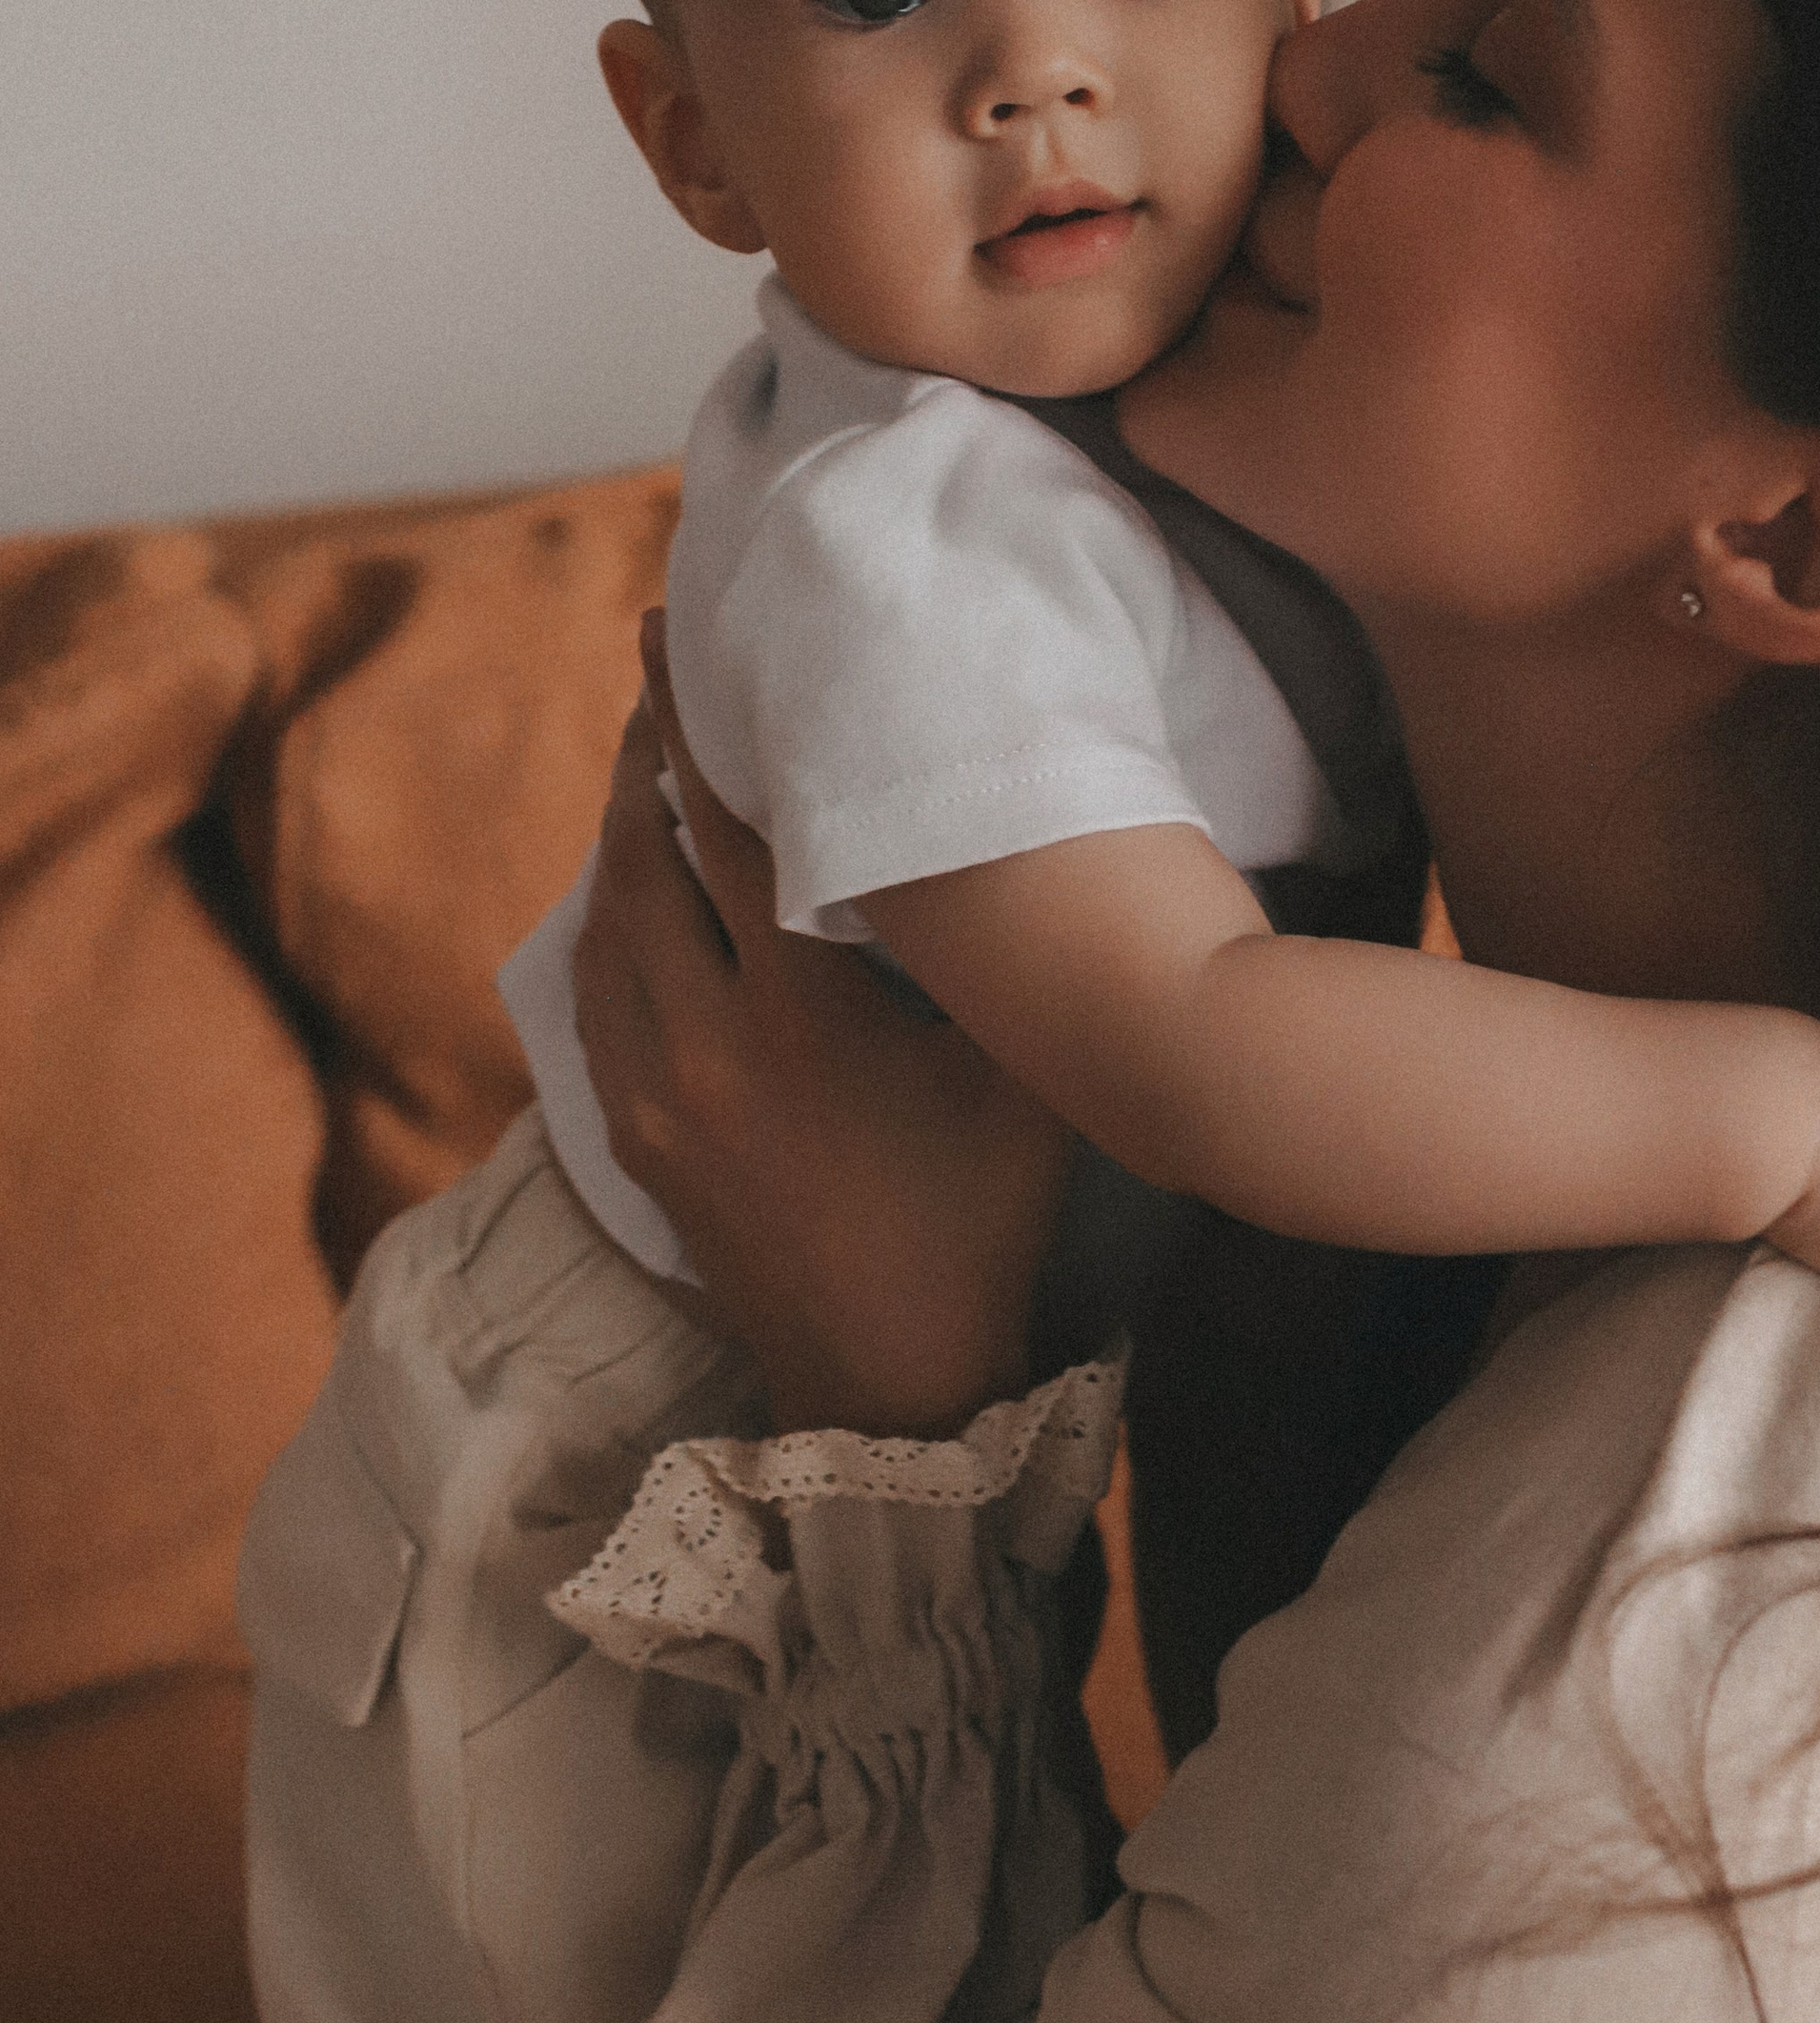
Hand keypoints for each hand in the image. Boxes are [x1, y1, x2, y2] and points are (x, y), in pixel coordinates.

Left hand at [569, 614, 1073, 1435]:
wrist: (893, 1381)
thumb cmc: (978, 1221)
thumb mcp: (1021, 1079)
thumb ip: (1002, 959)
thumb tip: (1015, 837)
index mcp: (796, 1013)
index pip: (728, 830)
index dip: (698, 726)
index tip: (675, 641)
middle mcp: (702, 1042)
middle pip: (641, 864)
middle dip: (642, 763)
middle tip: (653, 680)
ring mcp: (654, 1097)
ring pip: (605, 933)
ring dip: (617, 845)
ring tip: (641, 775)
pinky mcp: (636, 1142)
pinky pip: (595, 1004)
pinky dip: (607, 930)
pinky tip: (628, 902)